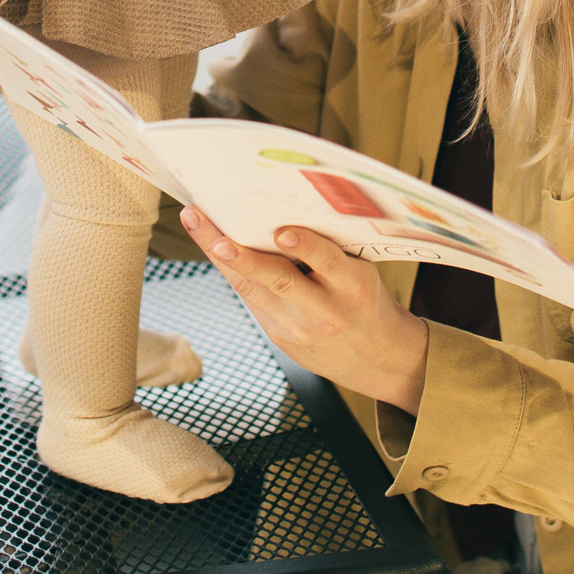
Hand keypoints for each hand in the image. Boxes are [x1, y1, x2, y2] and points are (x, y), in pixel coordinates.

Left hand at [183, 208, 429, 414]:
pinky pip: (252, 299)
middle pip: (280, 280)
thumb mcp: (362, 274)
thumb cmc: (364, 300)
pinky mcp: (279, 337)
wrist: (375, 357)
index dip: (306, 247)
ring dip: (224, 259)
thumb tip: (282, 216)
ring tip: (198, 227)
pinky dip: (232, 271)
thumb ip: (329, 253)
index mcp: (354, 287)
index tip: (284, 231)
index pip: (329, 263)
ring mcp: (298, 328)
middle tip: (217, 237)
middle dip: (245, 258)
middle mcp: (325, 311)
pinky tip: (213, 246)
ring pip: (254, 290)